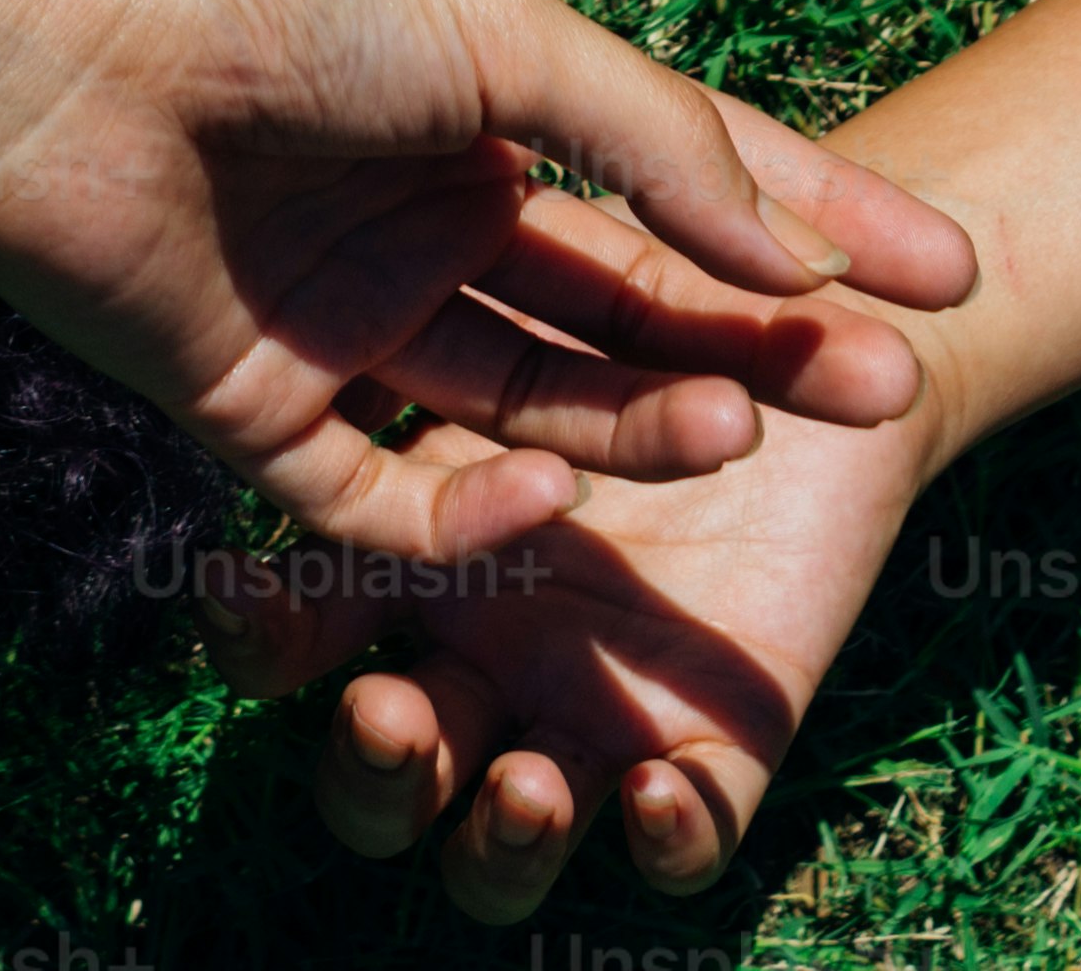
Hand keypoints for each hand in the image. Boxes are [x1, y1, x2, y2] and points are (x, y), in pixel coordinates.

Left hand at [0, 0, 978, 560]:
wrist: (54, 40)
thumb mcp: (503, 37)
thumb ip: (657, 143)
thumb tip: (797, 250)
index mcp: (485, 106)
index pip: (689, 182)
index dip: (820, 226)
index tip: (953, 275)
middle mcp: (426, 216)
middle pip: (627, 312)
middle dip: (762, 349)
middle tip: (892, 390)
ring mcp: (349, 319)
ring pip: (534, 408)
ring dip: (643, 424)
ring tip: (742, 427)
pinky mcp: (261, 413)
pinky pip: (395, 498)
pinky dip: (479, 507)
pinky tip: (551, 479)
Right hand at [214, 263, 949, 920]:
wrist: (848, 328)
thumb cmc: (688, 261)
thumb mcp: (577, 256)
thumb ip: (494, 243)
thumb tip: (443, 262)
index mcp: (416, 545)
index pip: (297, 623)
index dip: (255, 633)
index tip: (232, 599)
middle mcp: (489, 642)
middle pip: (385, 755)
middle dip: (374, 761)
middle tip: (394, 713)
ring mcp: (598, 702)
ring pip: (499, 833)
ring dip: (498, 836)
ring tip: (530, 784)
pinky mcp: (726, 737)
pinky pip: (688, 829)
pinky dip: (672, 829)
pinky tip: (661, 791)